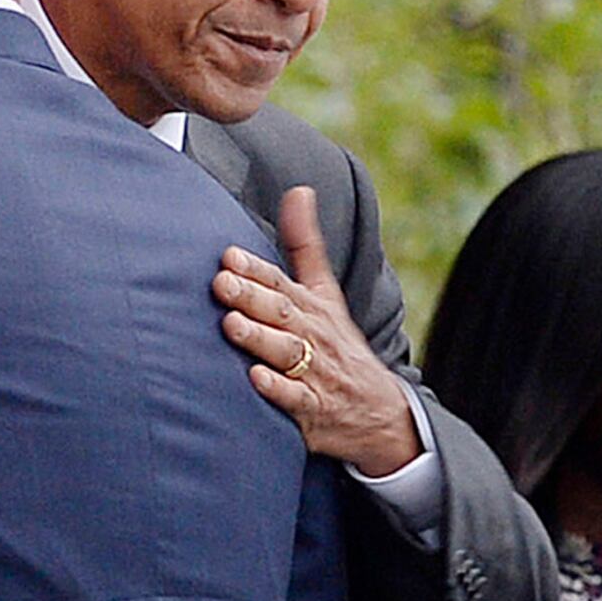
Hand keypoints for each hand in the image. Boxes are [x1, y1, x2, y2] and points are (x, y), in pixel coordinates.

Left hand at [214, 188, 422, 476]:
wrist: (381, 411)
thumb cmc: (339, 345)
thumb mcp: (326, 293)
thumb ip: (305, 244)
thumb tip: (298, 189)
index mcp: (312, 307)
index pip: (283, 283)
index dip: (256, 270)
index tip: (229, 256)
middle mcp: (313, 336)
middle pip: (282, 313)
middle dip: (252, 296)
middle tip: (221, 283)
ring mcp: (315, 373)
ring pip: (286, 353)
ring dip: (259, 338)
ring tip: (231, 325)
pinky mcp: (314, 410)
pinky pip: (296, 400)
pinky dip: (277, 390)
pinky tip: (255, 379)